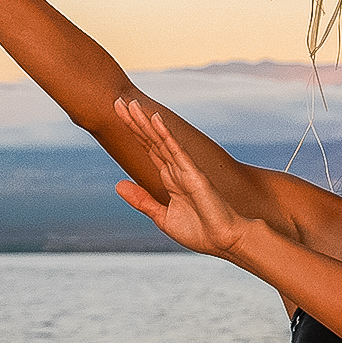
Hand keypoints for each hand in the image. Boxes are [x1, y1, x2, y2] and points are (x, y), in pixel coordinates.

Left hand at [114, 99, 254, 257]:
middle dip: (135, 121)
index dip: (134, 131)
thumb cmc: (199, 232)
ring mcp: (186, 170)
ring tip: (131, 104)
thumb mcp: (162, 217)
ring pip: (162, 141)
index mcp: (169, 178)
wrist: (223, 242)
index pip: (148, 148)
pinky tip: (155, 119)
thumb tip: (118, 184)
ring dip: (146, 123)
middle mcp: (177, 169)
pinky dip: (166, 135)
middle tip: (118, 100)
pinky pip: (177, 151)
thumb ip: (141, 200)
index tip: (119, 114)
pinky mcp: (194, 175)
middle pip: (152, 140)